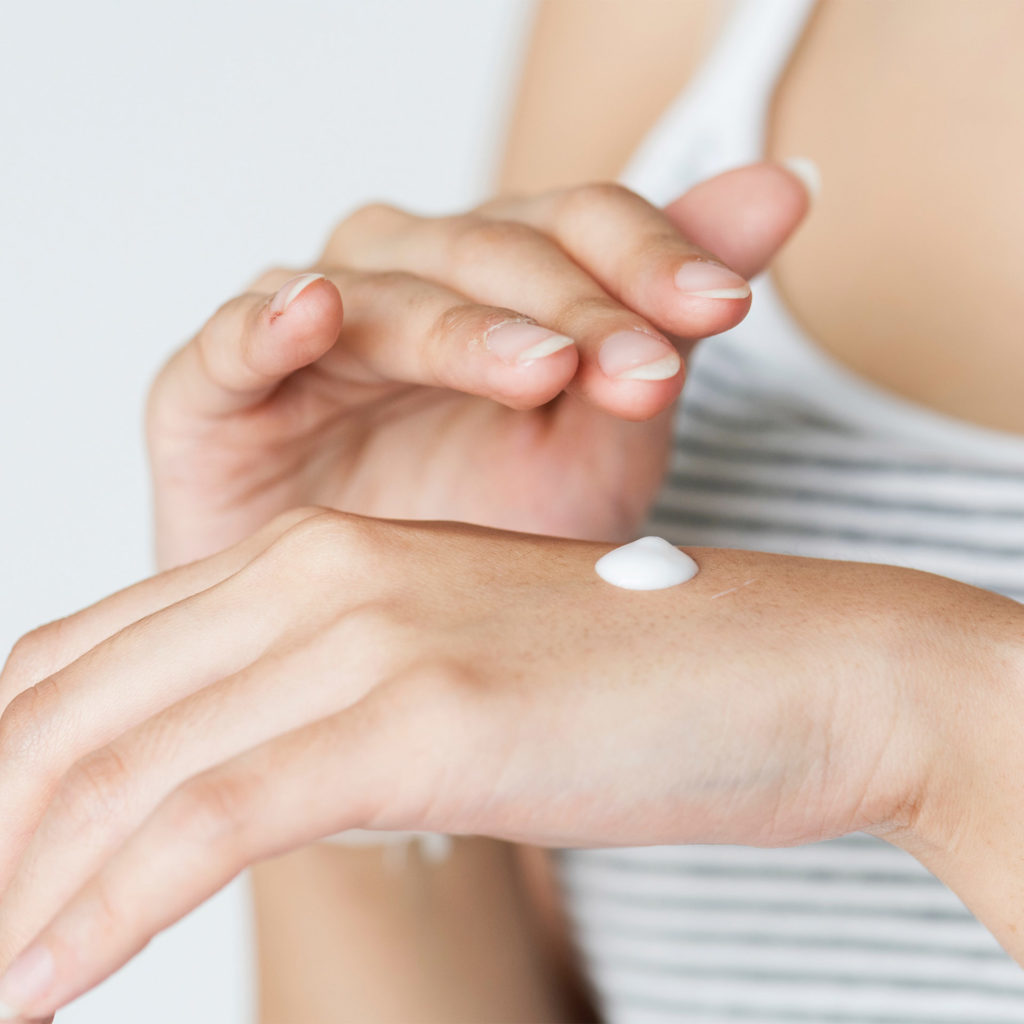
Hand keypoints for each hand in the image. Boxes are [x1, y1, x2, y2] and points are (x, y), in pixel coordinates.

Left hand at [2, 509, 1021, 1017]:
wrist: (791, 667)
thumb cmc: (631, 681)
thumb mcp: (443, 674)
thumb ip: (326, 706)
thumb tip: (221, 792)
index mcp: (316, 558)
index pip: (91, 652)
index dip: (7, 753)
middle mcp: (319, 574)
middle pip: (75, 706)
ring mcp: (365, 633)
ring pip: (122, 766)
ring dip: (23, 881)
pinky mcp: (416, 712)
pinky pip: (205, 818)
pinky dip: (103, 910)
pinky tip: (40, 980)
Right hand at [147, 165, 808, 567]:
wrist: (381, 656)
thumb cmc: (484, 542)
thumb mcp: (604, 441)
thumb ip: (668, 322)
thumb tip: (788, 184)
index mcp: (498, 288)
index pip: (576, 226)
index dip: (649, 255)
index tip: (722, 308)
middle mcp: (404, 288)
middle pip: (487, 252)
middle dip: (572, 305)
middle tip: (643, 366)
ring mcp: (308, 338)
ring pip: (380, 289)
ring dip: (458, 322)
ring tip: (538, 367)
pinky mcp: (213, 396)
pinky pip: (230, 343)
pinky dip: (266, 324)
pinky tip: (315, 313)